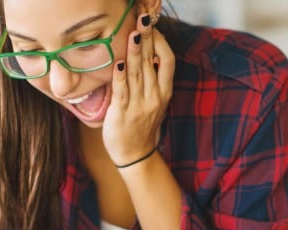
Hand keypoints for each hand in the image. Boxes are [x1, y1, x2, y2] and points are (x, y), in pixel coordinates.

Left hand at [103, 13, 174, 165]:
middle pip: (152, 62)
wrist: (135, 154)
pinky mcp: (123, 112)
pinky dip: (121, 76)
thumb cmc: (141, 125)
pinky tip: (119, 62)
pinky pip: (122, 91)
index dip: (161, 43)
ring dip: (135, 51)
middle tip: (143, 17)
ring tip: (133, 32)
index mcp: (164, 92)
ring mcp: (139, 105)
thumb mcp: (154, 101)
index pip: (168, 61)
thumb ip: (152, 80)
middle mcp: (154, 96)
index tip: (153, 27)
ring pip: (138, 73)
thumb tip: (146, 55)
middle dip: (148, 38)